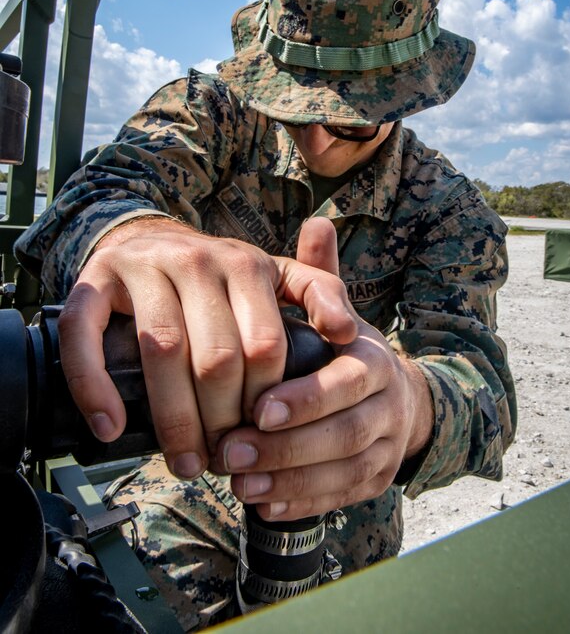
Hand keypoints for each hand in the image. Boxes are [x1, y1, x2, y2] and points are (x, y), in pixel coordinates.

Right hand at [57, 216, 357, 479]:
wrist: (150, 239)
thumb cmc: (220, 275)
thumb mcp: (277, 275)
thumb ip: (320, 293)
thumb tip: (349, 334)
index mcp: (246, 264)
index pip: (264, 346)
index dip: (263, 403)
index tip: (260, 440)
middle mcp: (196, 260)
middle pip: (215, 356)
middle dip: (221, 422)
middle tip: (222, 463)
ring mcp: (143, 267)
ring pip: (160, 350)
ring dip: (172, 419)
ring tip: (183, 464)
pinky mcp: (94, 280)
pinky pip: (86, 335)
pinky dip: (94, 385)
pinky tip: (110, 426)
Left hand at [214, 222, 433, 520]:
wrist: (398, 397)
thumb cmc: (349, 351)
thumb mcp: (340, 310)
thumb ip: (323, 276)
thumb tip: (316, 220)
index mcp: (377, 361)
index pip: (348, 382)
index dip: (306, 398)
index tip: (258, 407)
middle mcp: (389, 407)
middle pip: (344, 434)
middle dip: (286, 445)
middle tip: (229, 449)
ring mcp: (387, 449)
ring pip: (342, 472)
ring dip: (287, 478)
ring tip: (236, 478)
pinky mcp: (375, 482)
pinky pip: (341, 498)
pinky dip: (301, 502)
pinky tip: (261, 501)